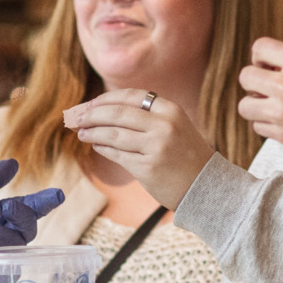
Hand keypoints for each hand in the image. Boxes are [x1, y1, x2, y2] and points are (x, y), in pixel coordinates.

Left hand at [0, 161, 63, 282]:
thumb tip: (15, 164)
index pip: (24, 207)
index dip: (42, 202)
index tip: (58, 195)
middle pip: (29, 227)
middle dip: (26, 215)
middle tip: (10, 209)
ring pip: (20, 246)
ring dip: (6, 235)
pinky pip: (9, 271)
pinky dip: (1, 259)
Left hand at [65, 90, 215, 207]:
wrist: (207, 186)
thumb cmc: (186, 155)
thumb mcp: (175, 126)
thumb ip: (147, 116)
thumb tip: (106, 108)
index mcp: (170, 110)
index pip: (130, 96)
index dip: (105, 99)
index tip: (89, 104)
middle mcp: (164, 125)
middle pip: (117, 113)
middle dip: (92, 114)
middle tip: (75, 117)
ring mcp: (156, 147)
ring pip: (113, 134)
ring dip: (92, 132)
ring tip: (81, 132)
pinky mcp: (148, 168)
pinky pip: (116, 154)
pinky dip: (102, 148)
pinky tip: (95, 145)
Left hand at [236, 39, 282, 166]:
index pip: (259, 48)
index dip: (261, 57)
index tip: (269, 66)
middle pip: (245, 76)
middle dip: (254, 82)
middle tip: (267, 88)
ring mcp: (282, 111)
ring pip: (245, 105)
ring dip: (256, 105)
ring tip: (271, 107)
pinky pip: (258, 126)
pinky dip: (266, 125)